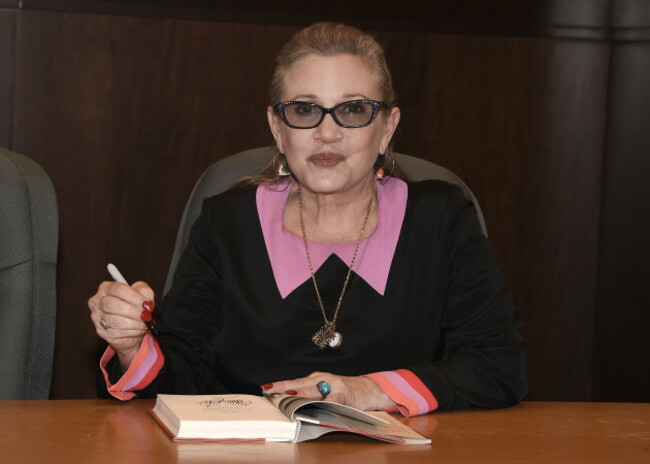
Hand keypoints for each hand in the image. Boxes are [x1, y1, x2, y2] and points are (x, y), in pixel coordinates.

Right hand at [88, 280, 154, 370]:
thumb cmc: (138, 307)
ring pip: (114, 321)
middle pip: (112, 305)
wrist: (134, 327)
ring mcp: (96, 318)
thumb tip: (145, 301)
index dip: (133, 296)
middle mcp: (97, 301)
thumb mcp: (144, 295)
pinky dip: (130, 333)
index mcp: (106, 288)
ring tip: (143, 324)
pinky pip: (115, 334)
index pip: (117, 288)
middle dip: (132, 312)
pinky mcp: (100, 332)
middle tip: (145, 316)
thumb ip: (145, 293)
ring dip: (133, 324)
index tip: (146, 304)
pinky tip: (137, 332)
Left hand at [263, 371, 396, 411]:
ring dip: (299, 396)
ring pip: (313, 391)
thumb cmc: (346, 391)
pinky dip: (324, 405)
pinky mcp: (345, 394)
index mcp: (317, 379)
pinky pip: (332, 401)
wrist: (370, 390)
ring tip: (285, 399)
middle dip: (284, 388)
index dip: (280, 385)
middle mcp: (324, 379)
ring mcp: (335, 385)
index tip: (265, 388)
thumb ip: (311, 396)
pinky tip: (316, 408)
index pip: (295, 382)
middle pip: (300, 385)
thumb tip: (289, 404)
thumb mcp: (327, 391)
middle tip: (270, 391)